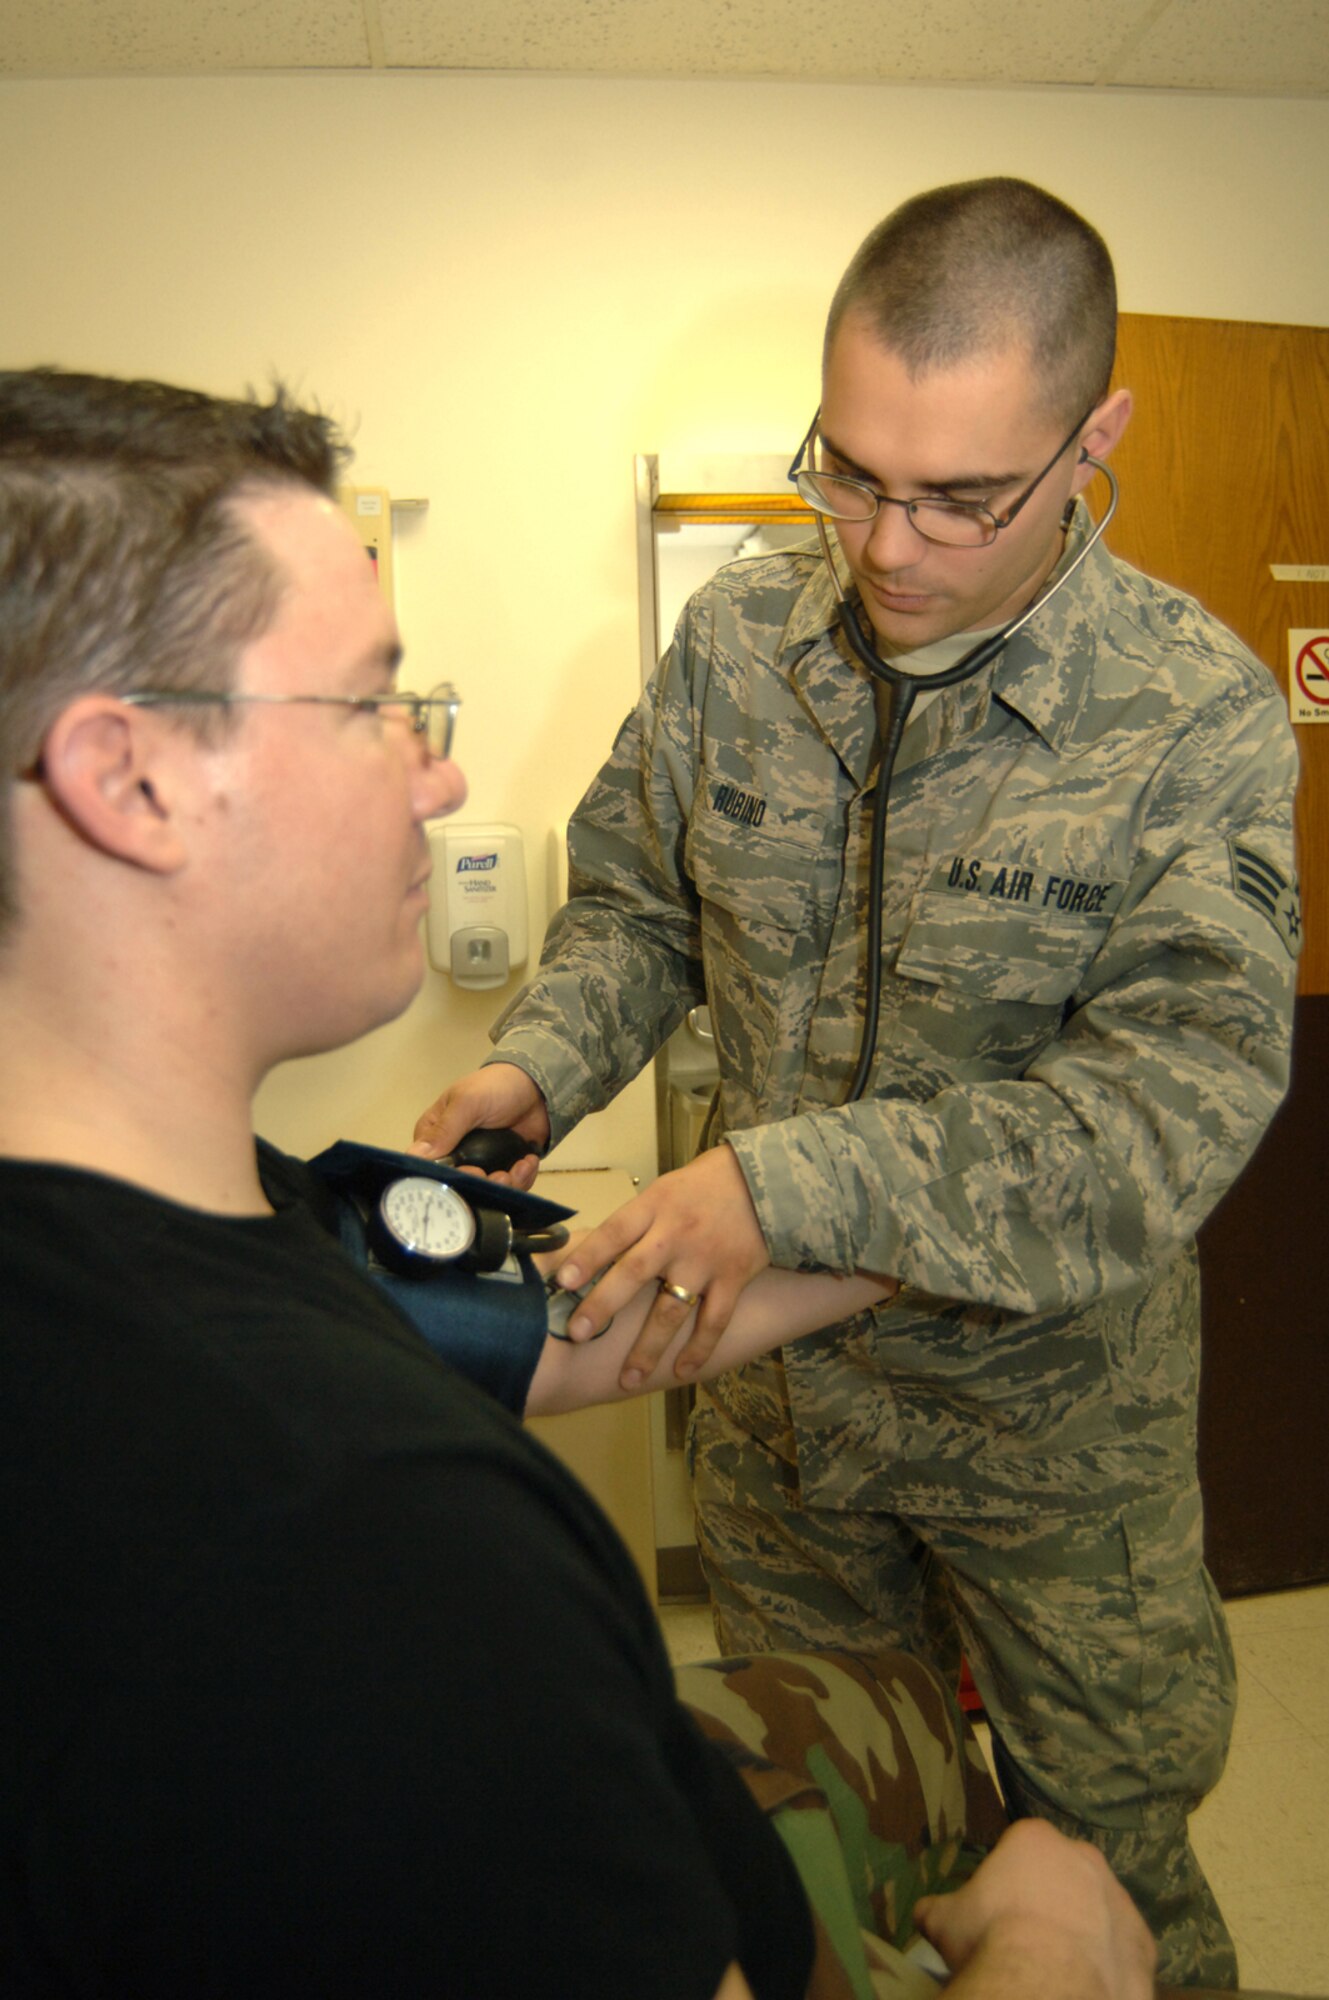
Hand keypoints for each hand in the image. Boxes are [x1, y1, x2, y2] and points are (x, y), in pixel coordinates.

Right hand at [411, 1063, 549, 1189]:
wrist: (537, 1087)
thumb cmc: (496, 1087)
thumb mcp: (467, 1103)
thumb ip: (444, 1130)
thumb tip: (414, 1156)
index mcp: (434, 1136)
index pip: (429, 1168)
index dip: (449, 1178)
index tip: (473, 1173)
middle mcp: (453, 1154)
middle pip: (460, 1185)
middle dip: (483, 1184)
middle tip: (501, 1174)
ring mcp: (479, 1163)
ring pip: (485, 1190)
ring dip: (506, 1184)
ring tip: (520, 1168)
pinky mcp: (503, 1168)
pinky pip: (507, 1187)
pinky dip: (521, 1179)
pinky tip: (527, 1163)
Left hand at [552, 1144, 769, 1388]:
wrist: (766, 1180)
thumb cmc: (704, 1186)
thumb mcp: (664, 1190)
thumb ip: (635, 1222)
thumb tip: (592, 1255)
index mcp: (654, 1207)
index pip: (614, 1232)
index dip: (588, 1256)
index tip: (564, 1282)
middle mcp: (676, 1234)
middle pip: (634, 1272)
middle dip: (604, 1305)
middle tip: (578, 1334)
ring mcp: (705, 1259)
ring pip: (673, 1308)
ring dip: (649, 1346)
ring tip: (628, 1378)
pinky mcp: (734, 1277)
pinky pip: (715, 1319)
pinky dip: (700, 1348)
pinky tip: (682, 1372)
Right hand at [913, 1821, 1155, 1999]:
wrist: (1048, 1988)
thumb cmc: (992, 1937)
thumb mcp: (945, 1921)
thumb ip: (937, 1910)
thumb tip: (925, 1912)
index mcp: (1035, 1839)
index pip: (1021, 1848)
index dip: (1007, 1880)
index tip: (997, 1911)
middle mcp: (1085, 1858)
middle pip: (1065, 1875)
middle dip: (1050, 1900)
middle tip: (1028, 1940)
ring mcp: (1121, 1901)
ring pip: (1099, 1912)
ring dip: (1084, 1932)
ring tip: (1059, 1970)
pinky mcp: (1145, 1946)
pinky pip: (1124, 1953)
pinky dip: (1110, 1967)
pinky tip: (1086, 1988)